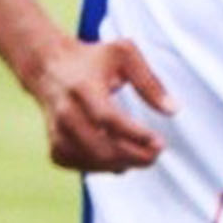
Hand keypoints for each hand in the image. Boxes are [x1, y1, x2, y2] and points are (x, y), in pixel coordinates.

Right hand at [24, 37, 173, 171]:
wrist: (49, 67)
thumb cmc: (92, 59)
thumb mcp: (125, 55)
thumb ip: (150, 82)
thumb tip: (173, 110)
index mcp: (83, 88)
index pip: (108, 119)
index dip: (134, 134)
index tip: (159, 143)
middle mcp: (65, 112)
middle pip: (99, 146)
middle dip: (133, 156)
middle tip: (156, 153)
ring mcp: (56, 131)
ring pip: (89, 159)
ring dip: (121, 164)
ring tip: (144, 156)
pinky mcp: (53, 144)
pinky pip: (78, 165)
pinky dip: (101, 167)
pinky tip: (120, 160)